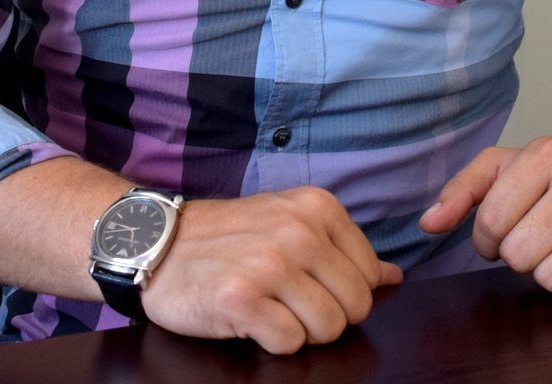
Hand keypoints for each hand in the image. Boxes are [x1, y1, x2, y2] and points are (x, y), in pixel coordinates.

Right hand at [140, 186, 401, 353]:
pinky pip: (289, 343)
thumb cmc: (228, 238)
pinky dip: (271, 341)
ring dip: (299, 331)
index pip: (369, 276)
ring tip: (269, 309)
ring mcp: (270, 264)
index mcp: (318, 208)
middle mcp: (299, 231)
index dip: (342, 292)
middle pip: (355, 308)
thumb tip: (394, 277)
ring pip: (328, 329)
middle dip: (326, 316)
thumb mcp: (289, 222)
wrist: (157, 243)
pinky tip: (249, 318)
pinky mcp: (242, 299)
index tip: (307, 283)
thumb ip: (343, 250)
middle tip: (287, 302)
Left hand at [417, 120, 551, 304]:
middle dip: (520, 255)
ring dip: (550, 272)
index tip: (505, 229)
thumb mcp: (508, 168)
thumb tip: (428, 223)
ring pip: (551, 280)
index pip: (491, 222)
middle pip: (519, 256)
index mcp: (546, 154)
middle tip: (540, 237)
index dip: (488, 238)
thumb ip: (462, 190)